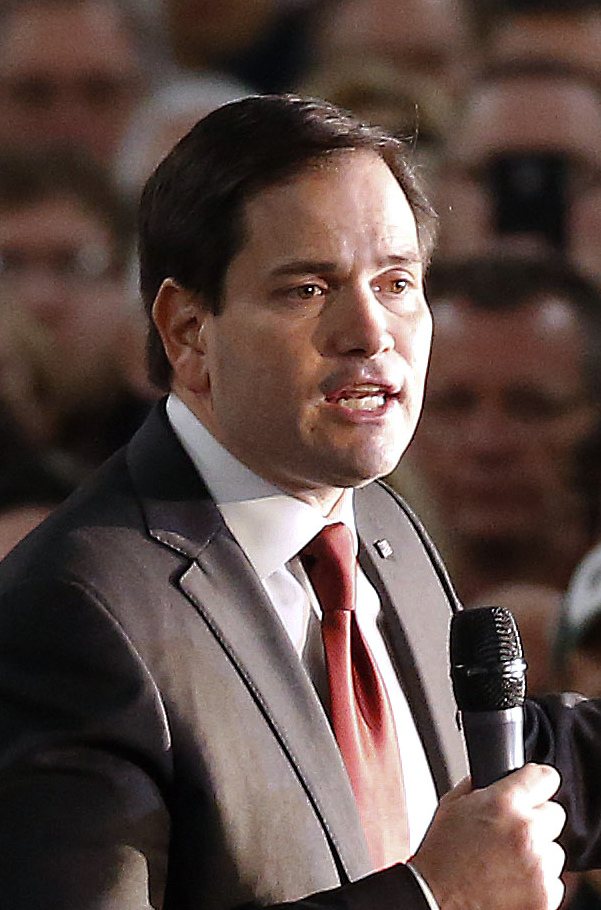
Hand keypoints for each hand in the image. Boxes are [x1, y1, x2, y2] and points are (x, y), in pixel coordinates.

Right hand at [411, 763, 565, 909]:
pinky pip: (554, 880)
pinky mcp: (545, 895)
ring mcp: (538, 866)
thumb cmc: (441, 854)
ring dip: (538, 853)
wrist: (436, 898)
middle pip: (554, 813)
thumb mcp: (453, 803)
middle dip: (536, 820)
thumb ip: (482, 785)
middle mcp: (525, 831)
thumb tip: (501, 777)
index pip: (546, 777)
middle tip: (511, 833)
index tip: (535, 789)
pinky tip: (511, 880)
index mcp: (503, 803)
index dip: (538, 783)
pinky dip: (538, 881)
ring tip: (507, 861)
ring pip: (555, 849)